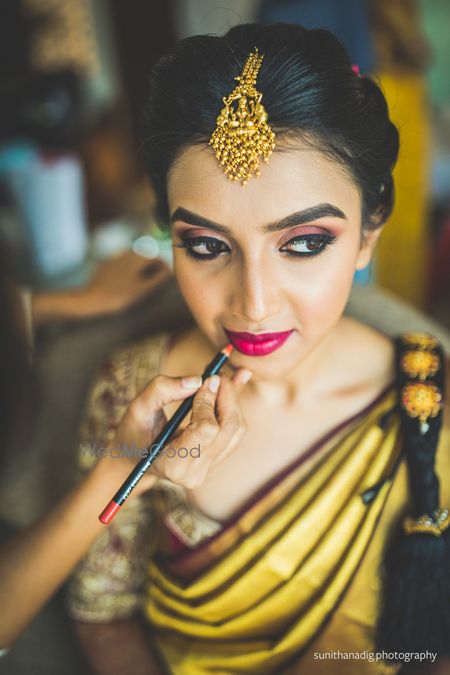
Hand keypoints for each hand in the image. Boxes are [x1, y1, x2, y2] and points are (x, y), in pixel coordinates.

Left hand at [87, 251, 170, 313]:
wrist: (91, 299)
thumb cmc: (119, 296)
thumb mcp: (143, 290)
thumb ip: (158, 279)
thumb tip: (170, 272)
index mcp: (136, 258)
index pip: (156, 258)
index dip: (165, 267)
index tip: (169, 277)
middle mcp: (125, 254)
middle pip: (145, 256)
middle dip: (153, 266)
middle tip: (159, 280)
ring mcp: (114, 258)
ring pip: (133, 259)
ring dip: (141, 267)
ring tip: (144, 281)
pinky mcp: (105, 265)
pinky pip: (122, 264)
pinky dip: (129, 270)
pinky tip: (127, 282)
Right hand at [107, 367, 251, 493]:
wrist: (135, 458)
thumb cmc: (135, 433)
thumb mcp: (138, 408)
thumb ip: (162, 389)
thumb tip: (197, 380)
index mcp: (174, 464)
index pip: (206, 429)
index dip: (208, 401)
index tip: (205, 379)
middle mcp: (196, 472)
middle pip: (229, 428)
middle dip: (227, 396)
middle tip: (217, 374)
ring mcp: (210, 469)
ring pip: (237, 429)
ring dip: (233, 400)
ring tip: (223, 379)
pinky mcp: (218, 461)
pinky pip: (235, 432)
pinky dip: (234, 407)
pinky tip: (230, 388)